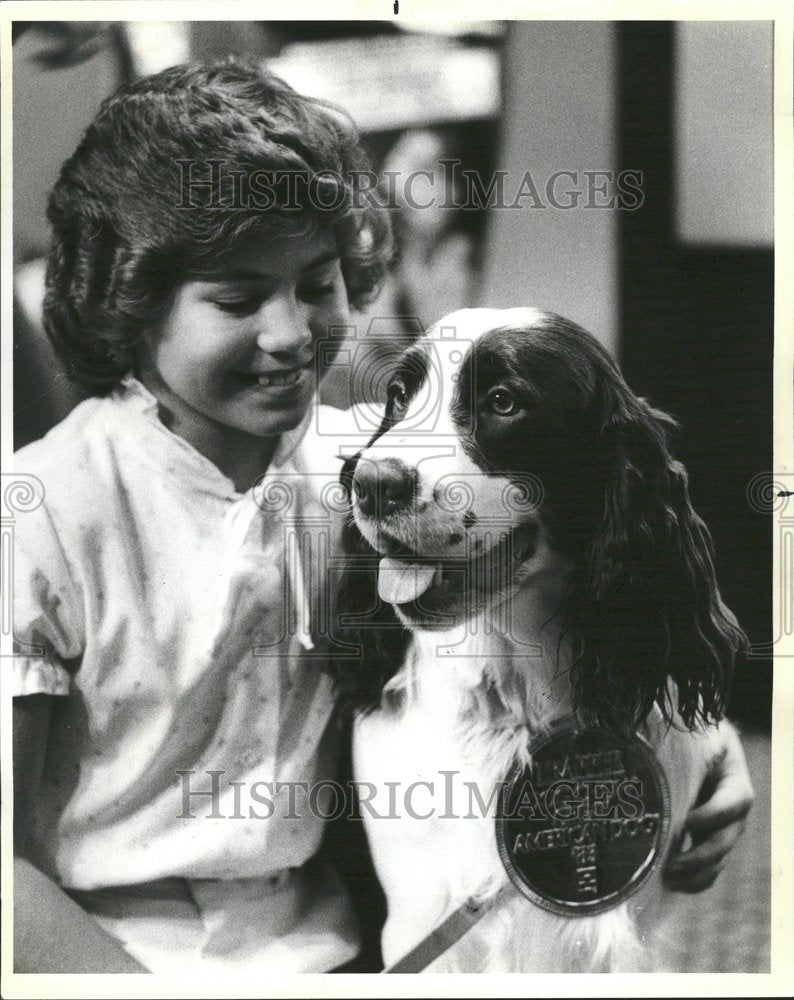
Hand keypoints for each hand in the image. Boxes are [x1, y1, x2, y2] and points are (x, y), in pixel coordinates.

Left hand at [664, 721, 754, 892]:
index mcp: (733, 779)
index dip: (712, 816)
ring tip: (670, 877)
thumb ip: (683, 749)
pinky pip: (710, 870)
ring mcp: (723, 829)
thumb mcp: (692, 737)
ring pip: (719, 859)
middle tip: (673, 863)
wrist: (690, 745)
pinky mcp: (708, 842)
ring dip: (697, 873)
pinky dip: (694, 880)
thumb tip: (648, 747)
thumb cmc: (688, 737)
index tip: (685, 822)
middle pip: (727, 838)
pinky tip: (673, 884)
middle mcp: (732, 809)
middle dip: (701, 855)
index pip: (734, 802)